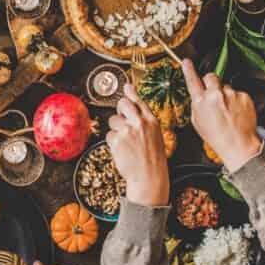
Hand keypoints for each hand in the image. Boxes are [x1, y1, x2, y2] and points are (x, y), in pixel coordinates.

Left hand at [105, 84, 168, 205]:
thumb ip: (144, 119)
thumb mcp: (154, 135)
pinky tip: (122, 150)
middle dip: (120, 110)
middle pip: (122, 104)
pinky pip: (109, 135)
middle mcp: (139, 123)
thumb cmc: (152, 158)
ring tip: (126, 143)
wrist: (149, 177)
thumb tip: (135, 103)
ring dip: (116, 130)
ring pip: (113, 121)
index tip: (127, 87)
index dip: (131, 93)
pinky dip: (113, 143)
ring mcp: (127, 131)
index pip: (138, 101)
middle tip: (123, 121)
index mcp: (152, 121)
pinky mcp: (116, 140)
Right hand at [181, 59, 261, 171]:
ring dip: (226, 94)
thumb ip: (197, 105)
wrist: (239, 145)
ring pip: (226, 86)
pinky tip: (236, 111)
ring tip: (228, 110)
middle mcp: (215, 95)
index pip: (192, 80)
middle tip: (214, 95)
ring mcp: (231, 95)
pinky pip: (238, 92)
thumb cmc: (218, 137)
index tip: (187, 62)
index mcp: (201, 102)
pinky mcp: (244, 96)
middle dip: (211, 82)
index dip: (188, 69)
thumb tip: (198, 95)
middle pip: (211, 76)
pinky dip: (237, 100)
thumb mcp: (198, 122)